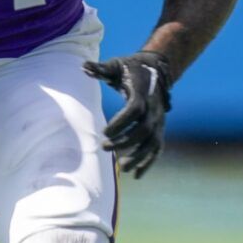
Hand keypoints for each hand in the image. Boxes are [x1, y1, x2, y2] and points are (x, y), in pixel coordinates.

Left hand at [84, 51, 173, 178]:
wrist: (156, 70)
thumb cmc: (130, 68)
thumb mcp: (116, 66)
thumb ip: (100, 69)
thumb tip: (83, 66)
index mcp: (143, 93)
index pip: (135, 110)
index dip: (121, 122)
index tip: (104, 131)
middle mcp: (154, 108)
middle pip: (143, 130)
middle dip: (125, 141)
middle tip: (104, 148)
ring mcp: (159, 120)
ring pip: (153, 142)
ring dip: (139, 156)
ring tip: (121, 168)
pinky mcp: (159, 129)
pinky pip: (157, 148)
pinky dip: (148, 162)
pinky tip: (136, 176)